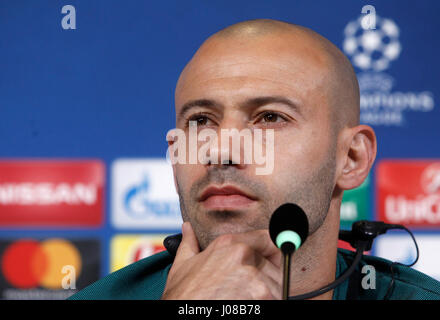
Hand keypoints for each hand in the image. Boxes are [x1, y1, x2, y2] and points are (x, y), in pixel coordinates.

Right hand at [161, 222, 282, 299]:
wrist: (184, 316)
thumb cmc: (183, 296)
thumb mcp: (182, 266)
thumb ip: (190, 243)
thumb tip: (187, 228)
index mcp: (229, 244)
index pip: (268, 239)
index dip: (272, 253)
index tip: (270, 263)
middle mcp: (244, 255)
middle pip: (276, 265)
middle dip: (270, 279)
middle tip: (251, 291)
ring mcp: (255, 276)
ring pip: (278, 285)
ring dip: (269, 295)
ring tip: (245, 300)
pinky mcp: (263, 296)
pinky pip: (278, 298)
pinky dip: (266, 304)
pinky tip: (246, 307)